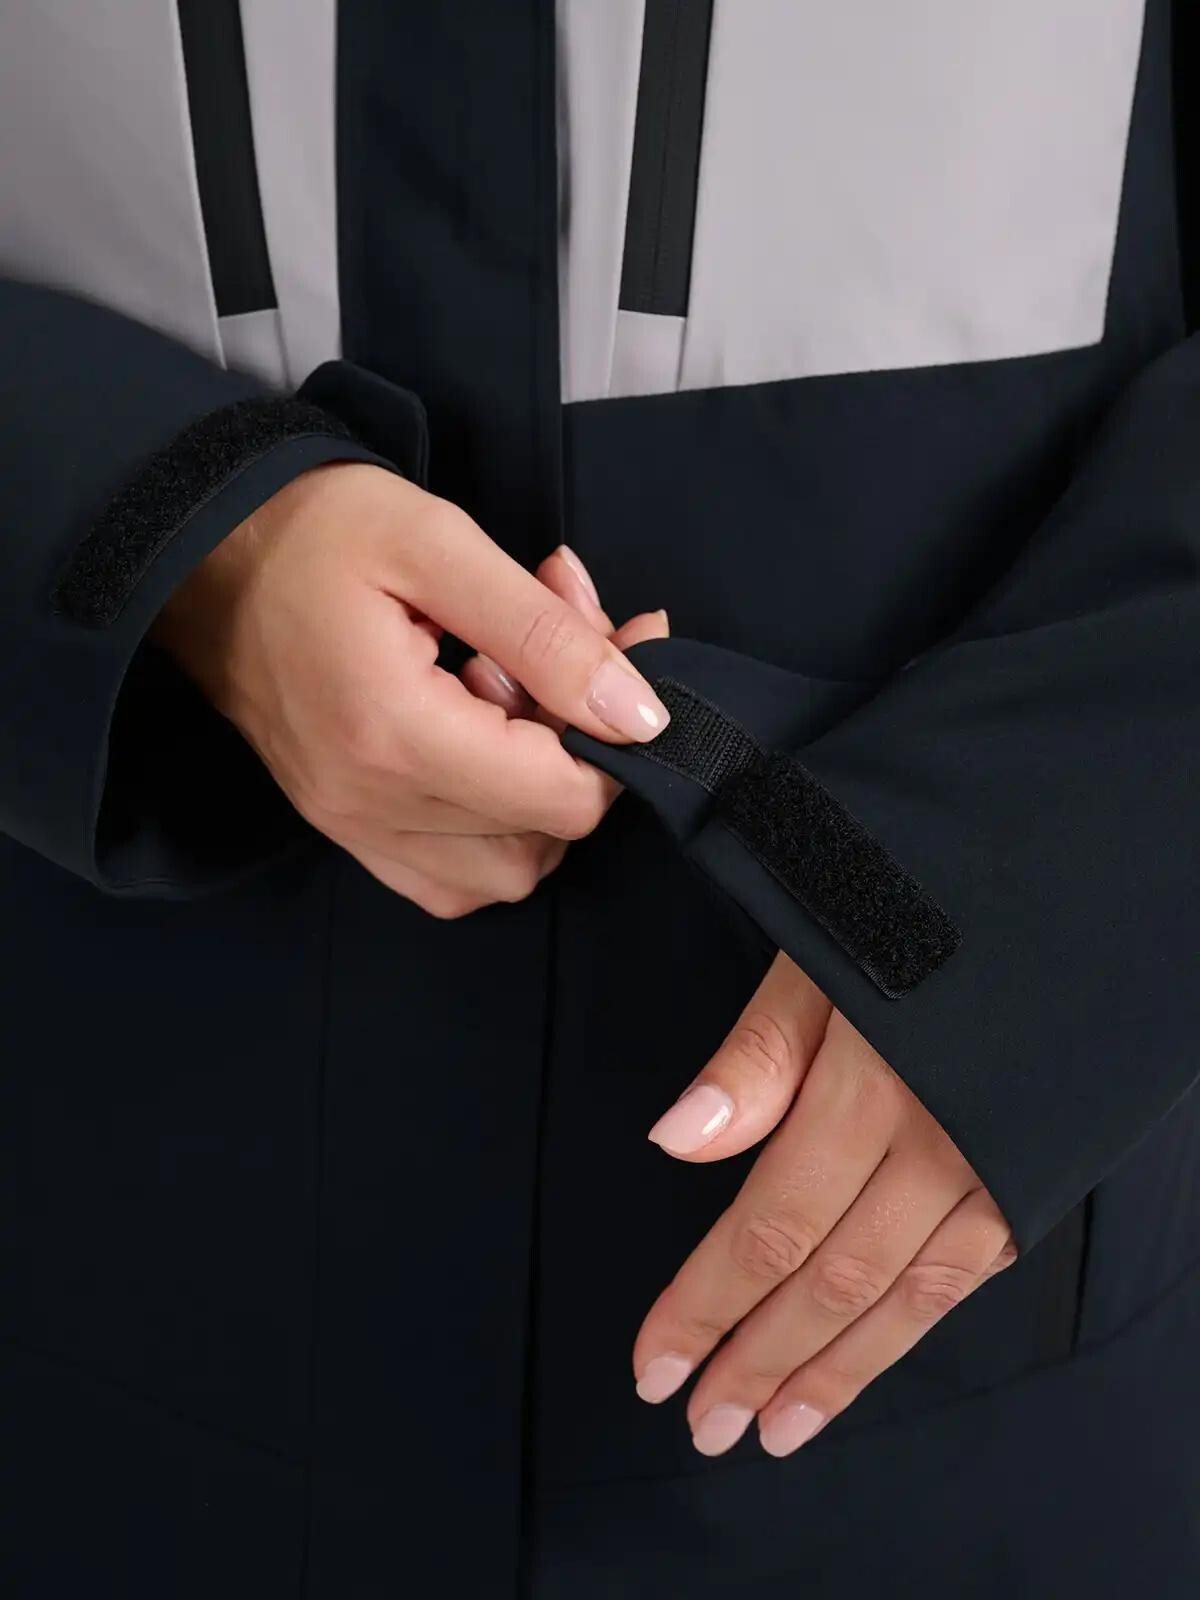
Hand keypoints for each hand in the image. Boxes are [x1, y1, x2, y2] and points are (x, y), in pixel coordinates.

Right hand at [154, 461, 668, 912]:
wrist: (197, 550)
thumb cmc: (313, 530)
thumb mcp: (440, 546)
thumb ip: (547, 635)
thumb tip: (640, 714)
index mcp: (395, 735)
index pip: (564, 799)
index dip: (618, 737)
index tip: (621, 652)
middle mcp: (369, 805)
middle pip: (543, 840)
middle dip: (580, 751)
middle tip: (560, 653)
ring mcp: (350, 826)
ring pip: (502, 872)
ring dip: (537, 794)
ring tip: (506, 694)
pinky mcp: (342, 825)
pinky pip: (446, 876)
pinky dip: (491, 826)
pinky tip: (479, 738)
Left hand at [633, 953, 1014, 1456]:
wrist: (1073, 887)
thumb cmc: (925, 903)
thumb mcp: (823, 948)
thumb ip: (758, 1055)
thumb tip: (676, 1143)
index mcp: (872, 1089)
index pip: (769, 1228)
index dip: (707, 1306)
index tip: (653, 1366)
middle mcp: (939, 1145)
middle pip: (831, 1282)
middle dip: (760, 1361)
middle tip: (704, 1427)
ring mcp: (995, 1168)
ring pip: (904, 1299)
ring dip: (834, 1371)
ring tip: (775, 1431)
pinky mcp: (1034, 1174)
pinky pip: (967, 1276)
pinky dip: (908, 1328)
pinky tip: (865, 1360)